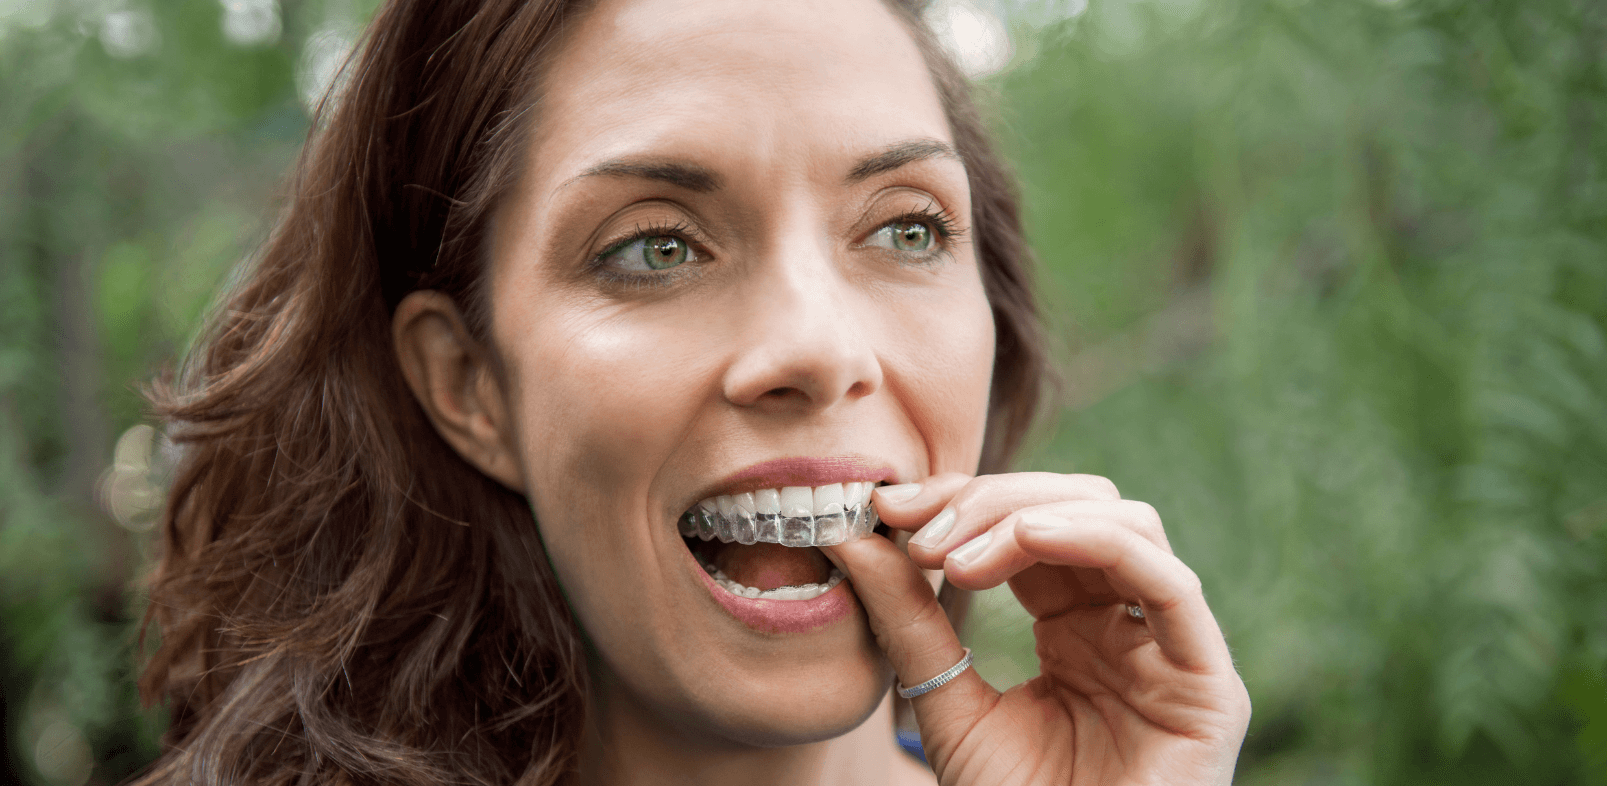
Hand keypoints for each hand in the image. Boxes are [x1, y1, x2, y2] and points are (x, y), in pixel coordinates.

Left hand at [822, 472, 1250, 785]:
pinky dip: (1098, 541)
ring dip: (1031, 515)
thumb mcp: (947, 707)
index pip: (1028, 526)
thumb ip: (910, 624)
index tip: (887, 507)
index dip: (962, 502)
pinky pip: (1170, 585)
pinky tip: (1027, 538)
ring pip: (1124, 522)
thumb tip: (855, 540)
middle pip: (1075, 507)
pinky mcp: (1206, 686)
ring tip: (956, 554)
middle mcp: (1128, 626)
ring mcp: (1171, 651)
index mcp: (1075, 627)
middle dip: (989, 501)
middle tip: (916, 529)